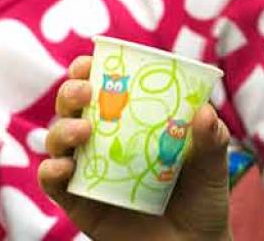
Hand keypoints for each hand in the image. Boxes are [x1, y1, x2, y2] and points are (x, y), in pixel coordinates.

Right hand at [38, 56, 232, 240]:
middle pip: (74, 108)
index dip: (90, 70)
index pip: (104, 88)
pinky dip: (51, 171)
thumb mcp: (212, 163)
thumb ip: (211, 137)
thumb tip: (204, 112)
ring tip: (83, 130)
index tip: (91, 60)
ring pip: (58, 141)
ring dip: (62, 129)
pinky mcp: (79, 202)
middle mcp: (104, 141)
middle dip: (71, 91)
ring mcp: (88, 171)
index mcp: (131, 121)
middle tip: (85, 90)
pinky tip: (61, 166)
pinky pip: (55, 184)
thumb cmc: (201, 196)